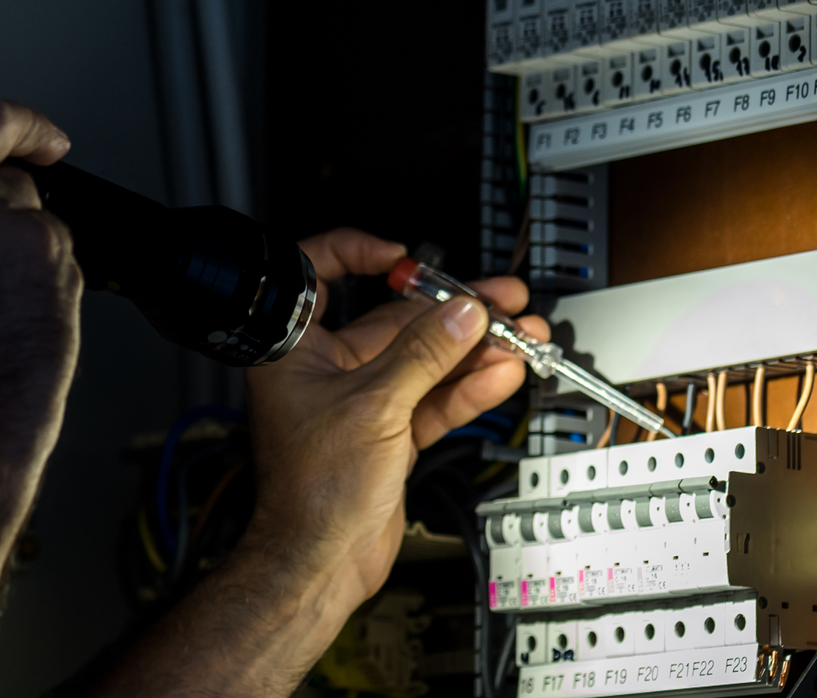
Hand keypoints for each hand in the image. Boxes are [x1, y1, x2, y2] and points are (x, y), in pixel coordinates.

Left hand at [242, 229, 546, 618]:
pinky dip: (468, 387)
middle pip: (394, 319)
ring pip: (424, 360)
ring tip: (520, 334)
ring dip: (473, 348)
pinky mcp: (390, 432)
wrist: (322, 562)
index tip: (402, 257)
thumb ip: (423, 355)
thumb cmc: (311, 492)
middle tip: (498, 299)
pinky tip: (503, 373)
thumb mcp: (375, 407)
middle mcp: (326, 368)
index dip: (356, 253)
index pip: (318, 274)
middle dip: (451, 310)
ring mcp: (362, 400)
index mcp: (296, 349)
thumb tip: (460, 314)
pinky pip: (435, 398)